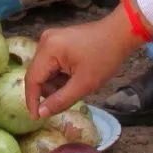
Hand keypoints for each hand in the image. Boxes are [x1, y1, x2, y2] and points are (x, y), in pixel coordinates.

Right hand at [25, 5, 148, 118]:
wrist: (120, 34)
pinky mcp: (57, 40)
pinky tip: (75, 76)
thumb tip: (41, 113)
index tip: (36, 118)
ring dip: (56, 83)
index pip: (32, 79)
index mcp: (49, 49)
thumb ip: (60, 100)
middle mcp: (44, 41)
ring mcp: (50, 39)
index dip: (32, 101)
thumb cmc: (105, 57)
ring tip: (76, 84)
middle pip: (38, 75)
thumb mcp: (84, 84)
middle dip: (49, 90)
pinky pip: (51, 63)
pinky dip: (60, 75)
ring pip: (45, 71)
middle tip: (68, 98)